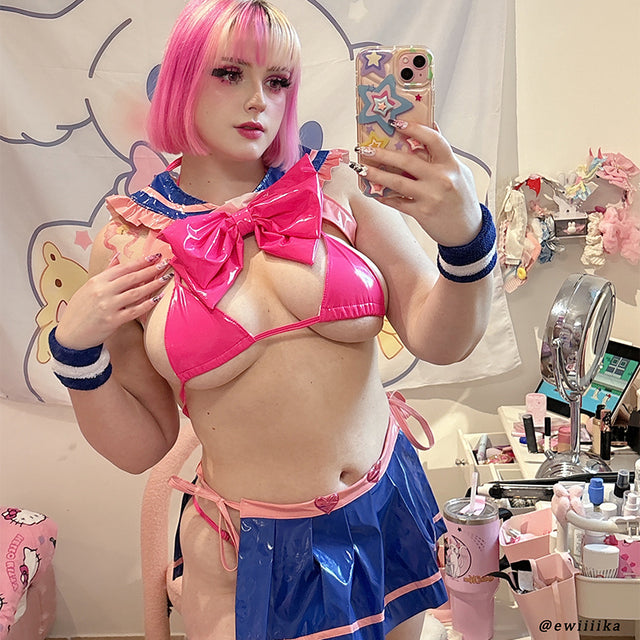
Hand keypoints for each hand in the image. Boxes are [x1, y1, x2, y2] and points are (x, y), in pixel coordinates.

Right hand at [54, 253, 172, 349]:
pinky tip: (158, 298)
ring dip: (153, 284)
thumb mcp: (89, 287)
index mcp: (97, 280)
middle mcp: (103, 291)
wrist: (69, 334)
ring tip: (166, 278)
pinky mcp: (113, 321)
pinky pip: (134, 311)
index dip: (140, 262)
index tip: (154, 256)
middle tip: (165, 263)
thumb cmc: (80, 310)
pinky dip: (147, 304)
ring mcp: (108, 306)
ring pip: (136, 292)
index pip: (123, 268)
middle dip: (150, 269)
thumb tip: (118, 257)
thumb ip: (106, 273)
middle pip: (132, 278)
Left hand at [356, 121, 481, 245]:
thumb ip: (444, 153)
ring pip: (398, 182)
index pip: (433, 140)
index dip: (414, 129)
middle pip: (407, 161)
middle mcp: (441, 179)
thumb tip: (431, 125)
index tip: (395, 123)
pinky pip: (398, 202)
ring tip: (361, 169)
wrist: (467, 230)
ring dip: (376, 174)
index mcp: (451, 164)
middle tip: (365, 149)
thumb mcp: (459, 172)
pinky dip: (384, 197)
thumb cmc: (462, 198)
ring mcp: (431, 197)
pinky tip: (374, 192)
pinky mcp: (422, 213)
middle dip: (383, 154)